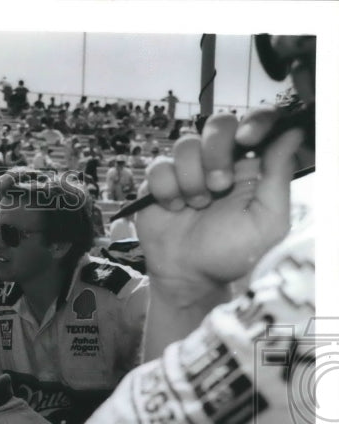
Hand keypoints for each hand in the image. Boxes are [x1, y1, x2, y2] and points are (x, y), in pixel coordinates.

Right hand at [135, 109, 304, 297]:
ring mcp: (187, 170)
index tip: (247, 139)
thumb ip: (279, 175)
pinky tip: (173, 208)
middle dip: (216, 152)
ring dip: (191, 178)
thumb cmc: (232, 252)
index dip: (253, 121)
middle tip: (219, 186)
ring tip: (196, 205)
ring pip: (184, 144)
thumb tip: (292, 132)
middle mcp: (219, 161)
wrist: (189, 276)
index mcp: (251, 165)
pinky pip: (158, 166)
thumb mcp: (268, 220)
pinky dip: (166, 189)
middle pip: (218, 124)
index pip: (256, 122)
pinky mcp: (158, 182)